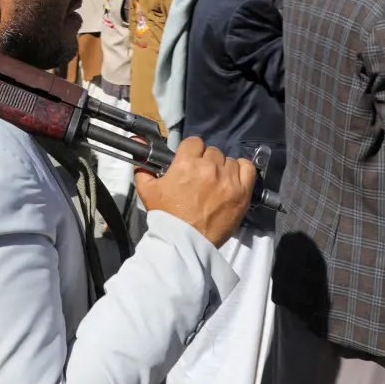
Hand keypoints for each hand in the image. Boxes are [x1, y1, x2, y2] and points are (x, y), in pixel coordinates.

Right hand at [134, 137, 254, 246]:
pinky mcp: (242, 192)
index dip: (191, 152)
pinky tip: (232, 180)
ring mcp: (228, 179)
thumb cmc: (167, 216)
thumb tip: (136, 142)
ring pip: (228, 161)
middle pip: (212, 151)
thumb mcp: (148, 191)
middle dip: (206, 162)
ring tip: (216, 183)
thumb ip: (143, 166)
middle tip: (201, 178)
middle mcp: (209, 167)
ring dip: (222, 168)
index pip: (194, 142)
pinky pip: (247, 168)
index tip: (190, 163)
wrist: (186, 241)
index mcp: (187, 163)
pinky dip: (241, 171)